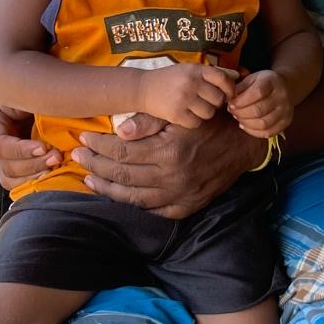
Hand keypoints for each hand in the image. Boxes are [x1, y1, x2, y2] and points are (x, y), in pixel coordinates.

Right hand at [0, 73, 60, 189]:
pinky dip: (36, 182)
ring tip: (57, 165)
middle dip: (33, 164)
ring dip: (34, 176)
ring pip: (13, 178)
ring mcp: (8, 157)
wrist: (48, 96)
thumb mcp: (11, 87)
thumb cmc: (30, 87)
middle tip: (57, 156)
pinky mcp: (22, 167)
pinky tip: (54, 175)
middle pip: (7, 166)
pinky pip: (21, 184)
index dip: (20, 150)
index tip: (43, 147)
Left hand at [71, 111, 261, 217]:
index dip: (98, 145)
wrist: (245, 143)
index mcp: (169, 151)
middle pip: (122, 175)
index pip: (121, 152)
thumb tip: (119, 132)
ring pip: (133, 198)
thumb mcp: (183, 112)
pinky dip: (134, 205)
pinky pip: (154, 211)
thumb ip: (150, 120)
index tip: (83, 138)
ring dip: (107, 189)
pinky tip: (120, 195)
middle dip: (95, 165)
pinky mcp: (188, 206)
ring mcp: (180, 195)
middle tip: (78, 156)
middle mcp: (172, 178)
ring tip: (88, 179)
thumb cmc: (211, 120)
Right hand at [138, 63, 235, 128]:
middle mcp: (191, 83)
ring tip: (193, 108)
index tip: (229, 95)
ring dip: (204, 113)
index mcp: (195, 70)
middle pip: (218, 99)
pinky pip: (196, 123)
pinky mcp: (176, 114)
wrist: (142, 88)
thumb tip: (235, 81)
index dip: (230, 89)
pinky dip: (192, 121)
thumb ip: (208, 74)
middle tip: (205, 101)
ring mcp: (183, 99)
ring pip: (209, 113)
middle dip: (214, 102)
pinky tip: (185, 115)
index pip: (223, 79)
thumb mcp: (188, 69)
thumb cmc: (169, 79)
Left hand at [229, 70, 292, 136]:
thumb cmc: (265, 83)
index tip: (231, 104)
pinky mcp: (286, 122)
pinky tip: (245, 125)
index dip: (241, 101)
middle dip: (241, 113)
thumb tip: (229, 100)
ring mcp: (285, 111)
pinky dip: (253, 131)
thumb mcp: (252, 78)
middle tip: (233, 112)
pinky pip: (268, 132)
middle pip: (259, 110)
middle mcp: (281, 96)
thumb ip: (240, 88)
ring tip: (238, 118)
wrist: (286, 87)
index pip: (257, 92)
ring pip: (263, 123)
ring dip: (246, 123)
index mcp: (272, 81)